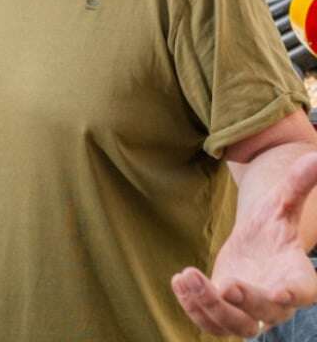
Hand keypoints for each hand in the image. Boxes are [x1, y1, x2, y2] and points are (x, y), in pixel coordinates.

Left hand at [172, 153, 316, 338]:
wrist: (253, 248)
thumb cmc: (272, 228)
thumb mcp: (281, 205)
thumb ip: (298, 186)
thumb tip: (316, 156)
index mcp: (296, 277)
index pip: (302, 292)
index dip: (293, 294)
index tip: (280, 293)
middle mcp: (276, 302)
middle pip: (267, 313)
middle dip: (247, 302)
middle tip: (227, 285)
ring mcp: (250, 313)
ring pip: (235, 325)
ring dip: (210, 307)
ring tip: (188, 277)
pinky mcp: (224, 315)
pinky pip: (211, 323)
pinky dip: (193, 307)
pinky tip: (179, 281)